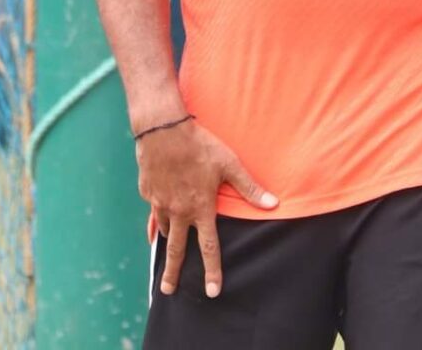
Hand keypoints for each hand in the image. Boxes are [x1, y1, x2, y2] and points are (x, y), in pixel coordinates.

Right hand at [136, 119, 277, 297]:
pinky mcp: (148, 192)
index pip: (208, 247)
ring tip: (164, 251)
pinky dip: (155, 218)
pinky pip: (152, 210)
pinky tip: (155, 219)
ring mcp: (160, 203)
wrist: (164, 129)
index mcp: (200, 208)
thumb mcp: (229, 164)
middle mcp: (178, 211)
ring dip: (165, 242)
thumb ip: (249, 187)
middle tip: (168, 290)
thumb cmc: (201, 145)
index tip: (213, 291)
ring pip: (163, 229)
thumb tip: (272, 204)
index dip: (212, 270)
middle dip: (172, 273)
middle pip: (176, 250)